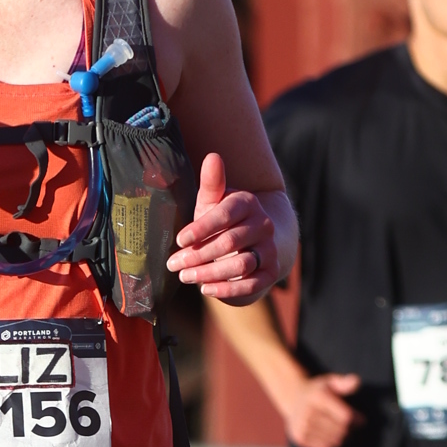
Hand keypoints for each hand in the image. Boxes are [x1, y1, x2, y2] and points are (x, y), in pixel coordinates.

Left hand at [165, 152, 279, 305]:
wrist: (256, 242)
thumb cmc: (224, 220)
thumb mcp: (214, 202)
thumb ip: (211, 182)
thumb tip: (213, 156)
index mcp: (247, 203)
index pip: (224, 215)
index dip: (201, 228)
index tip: (179, 240)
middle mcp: (263, 224)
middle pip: (230, 242)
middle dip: (199, 255)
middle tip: (174, 265)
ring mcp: (269, 248)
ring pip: (241, 264)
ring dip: (210, 273)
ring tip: (186, 277)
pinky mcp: (271, 271)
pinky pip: (252, 284)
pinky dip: (228, 289)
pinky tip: (207, 289)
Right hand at [284, 371, 360, 446]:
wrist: (294, 399)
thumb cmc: (318, 391)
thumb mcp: (330, 382)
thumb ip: (344, 382)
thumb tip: (356, 381)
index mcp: (318, 397)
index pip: (346, 417)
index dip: (357, 419)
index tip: (361, 419)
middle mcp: (307, 412)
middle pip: (341, 430)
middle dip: (350, 429)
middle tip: (351, 427)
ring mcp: (302, 427)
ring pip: (334, 441)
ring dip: (342, 438)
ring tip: (341, 430)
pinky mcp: (300, 438)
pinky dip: (331, 444)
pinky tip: (329, 435)